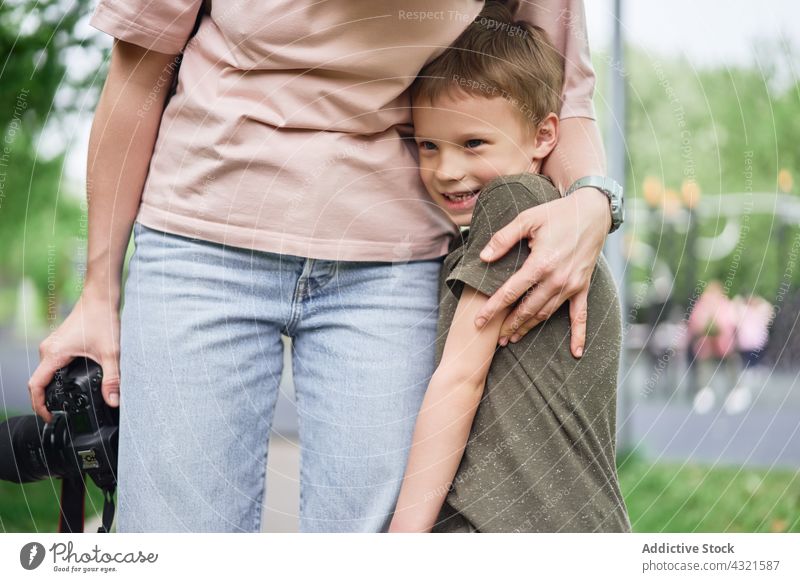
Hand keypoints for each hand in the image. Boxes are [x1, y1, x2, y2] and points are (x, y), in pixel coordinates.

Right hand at [28, 290, 120, 422]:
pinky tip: (72, 383)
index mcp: (54, 354)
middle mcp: (48, 350)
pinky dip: (57, 377)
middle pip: (39, 381)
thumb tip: (114, 400)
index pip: (35, 386)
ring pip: (45, 372)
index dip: (39, 406)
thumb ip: (112, 378)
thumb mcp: (110, 353)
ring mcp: (52, 345)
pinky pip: (52, 364)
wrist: (101, 298)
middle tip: (59, 414)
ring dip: (52, 388)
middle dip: (46, 400)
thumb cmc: (102, 319)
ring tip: (66, 402)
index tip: (49, 417)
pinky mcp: (59, 343)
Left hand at [474, 187, 610, 357]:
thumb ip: (503, 238)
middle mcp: (556, 279)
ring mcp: (571, 285)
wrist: (592, 212)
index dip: (492, 308)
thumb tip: (483, 257)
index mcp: (540, 263)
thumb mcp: (527, 219)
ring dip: (529, 328)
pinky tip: (576, 353)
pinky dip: (579, 335)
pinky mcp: (582, 286)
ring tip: (513, 339)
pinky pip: (580, 315)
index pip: (510, 292)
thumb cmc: (556, 214)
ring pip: (546, 314)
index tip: (478, 322)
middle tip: (495, 338)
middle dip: (509, 325)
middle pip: (527, 309)